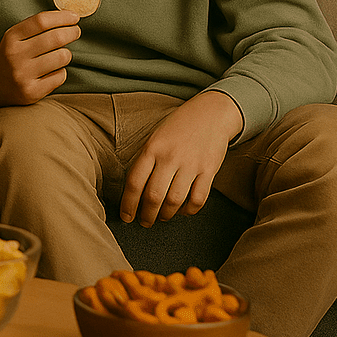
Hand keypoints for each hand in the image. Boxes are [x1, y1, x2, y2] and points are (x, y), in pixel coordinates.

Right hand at [0, 10, 79, 111]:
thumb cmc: (13, 55)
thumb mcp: (16, 37)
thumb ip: (37, 27)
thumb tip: (69, 17)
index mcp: (11, 38)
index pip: (41, 21)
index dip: (62, 17)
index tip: (74, 17)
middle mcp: (15, 56)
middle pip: (55, 38)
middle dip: (71, 32)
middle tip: (75, 32)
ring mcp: (23, 75)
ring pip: (61, 57)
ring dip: (65, 54)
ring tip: (59, 55)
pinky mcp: (32, 92)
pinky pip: (60, 76)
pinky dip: (60, 72)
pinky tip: (51, 72)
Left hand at [119, 90, 243, 226]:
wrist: (210, 114)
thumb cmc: (177, 128)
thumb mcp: (154, 138)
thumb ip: (145, 161)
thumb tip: (135, 190)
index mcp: (151, 149)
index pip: (134, 182)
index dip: (128, 204)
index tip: (126, 217)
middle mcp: (170, 157)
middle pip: (153, 196)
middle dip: (146, 215)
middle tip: (144, 222)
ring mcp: (191, 165)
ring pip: (175, 201)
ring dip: (166, 215)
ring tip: (161, 217)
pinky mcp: (209, 171)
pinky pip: (198, 199)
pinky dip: (189, 210)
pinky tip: (183, 211)